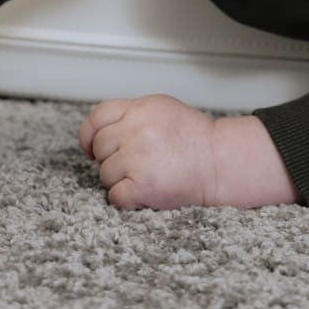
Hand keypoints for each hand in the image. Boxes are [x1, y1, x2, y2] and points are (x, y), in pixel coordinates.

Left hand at [77, 94, 219, 210]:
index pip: (97, 116)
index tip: (91, 147)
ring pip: (104, 174)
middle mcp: (135, 131)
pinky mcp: (143, 186)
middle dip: (109, 158)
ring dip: (118, 180)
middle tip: (129, 164)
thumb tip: (102, 128)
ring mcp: (138, 158)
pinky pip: (115, 196)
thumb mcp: (161, 109)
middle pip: (99, 147)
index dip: (89, 134)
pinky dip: (124, 199)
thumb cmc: (193, 138)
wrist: (219, 162)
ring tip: (141, 177)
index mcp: (139, 109)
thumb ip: (132, 114)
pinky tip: (140, 193)